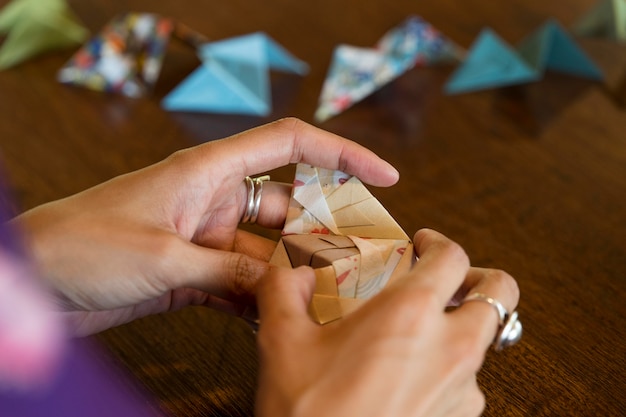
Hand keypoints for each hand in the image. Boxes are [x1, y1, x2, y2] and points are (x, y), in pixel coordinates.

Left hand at [13, 118, 398, 335]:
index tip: (385, 173)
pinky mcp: (194, 272)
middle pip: (290, 207)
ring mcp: (207, 237)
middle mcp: (215, 199)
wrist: (32, 277)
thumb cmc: (82, 245)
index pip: (291, 145)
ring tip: (330, 298)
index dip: (342, 152)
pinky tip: (283, 318)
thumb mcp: (164, 259)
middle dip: (326, 231)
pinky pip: (243, 283)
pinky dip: (263, 299)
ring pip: (268, 251)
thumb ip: (228, 272)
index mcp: (209, 172)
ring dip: (294, 274)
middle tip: (363, 262)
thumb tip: (282, 285)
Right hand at [255, 228, 519, 416]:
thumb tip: (293, 271)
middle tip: (452, 279)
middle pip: (501, 292)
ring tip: (422, 334)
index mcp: (410, 313)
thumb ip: (284, 289)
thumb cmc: (310, 414)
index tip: (423, 244)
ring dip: (462, 327)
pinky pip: (468, 382)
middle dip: (482, 278)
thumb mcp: (282, 341)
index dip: (439, 242)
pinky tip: (412, 377)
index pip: (452, 256)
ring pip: (485, 340)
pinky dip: (450, 368)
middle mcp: (449, 347)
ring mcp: (462, 388)